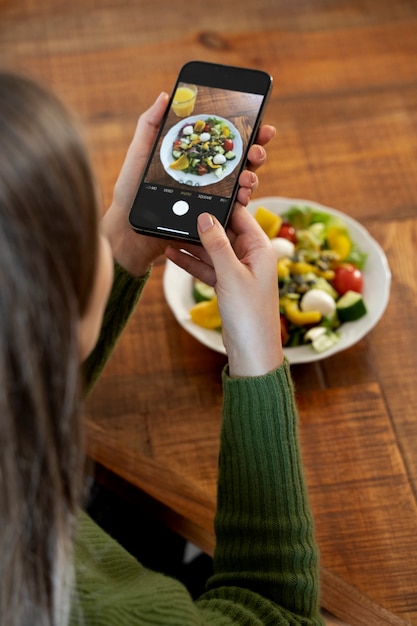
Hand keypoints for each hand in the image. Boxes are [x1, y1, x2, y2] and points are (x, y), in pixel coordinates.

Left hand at [102, 92, 275, 276]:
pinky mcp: (210, 216)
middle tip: (257, 149)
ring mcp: (211, 195)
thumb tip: (166, 96)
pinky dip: (242, 200)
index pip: (223, 139)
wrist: (128, 228)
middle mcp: (207, 173)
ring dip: (253, 176)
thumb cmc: (130, 190)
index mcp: (194, 155)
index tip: (260, 122)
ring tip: (248, 176)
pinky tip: (242, 196)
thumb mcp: (140, 153)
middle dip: (256, 151)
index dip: (245, 130)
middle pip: (240, 159)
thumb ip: (151, 125)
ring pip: (242, 182)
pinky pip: (232, 207)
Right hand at [166, 206, 283, 377]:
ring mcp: (238, 272)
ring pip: (212, 251)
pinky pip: (207, 268)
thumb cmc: (249, 313)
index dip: (220, 206)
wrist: (251, 350)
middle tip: (178, 213)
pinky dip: (192, 263)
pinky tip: (172, 254)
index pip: (240, 217)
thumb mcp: (231, 274)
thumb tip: (205, 218)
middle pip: (223, 233)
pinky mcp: (227, 286)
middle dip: (201, 226)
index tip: (200, 195)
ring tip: (169, 232)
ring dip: (192, 245)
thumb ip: (217, 245)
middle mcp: (251, 257)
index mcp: (260, 249)